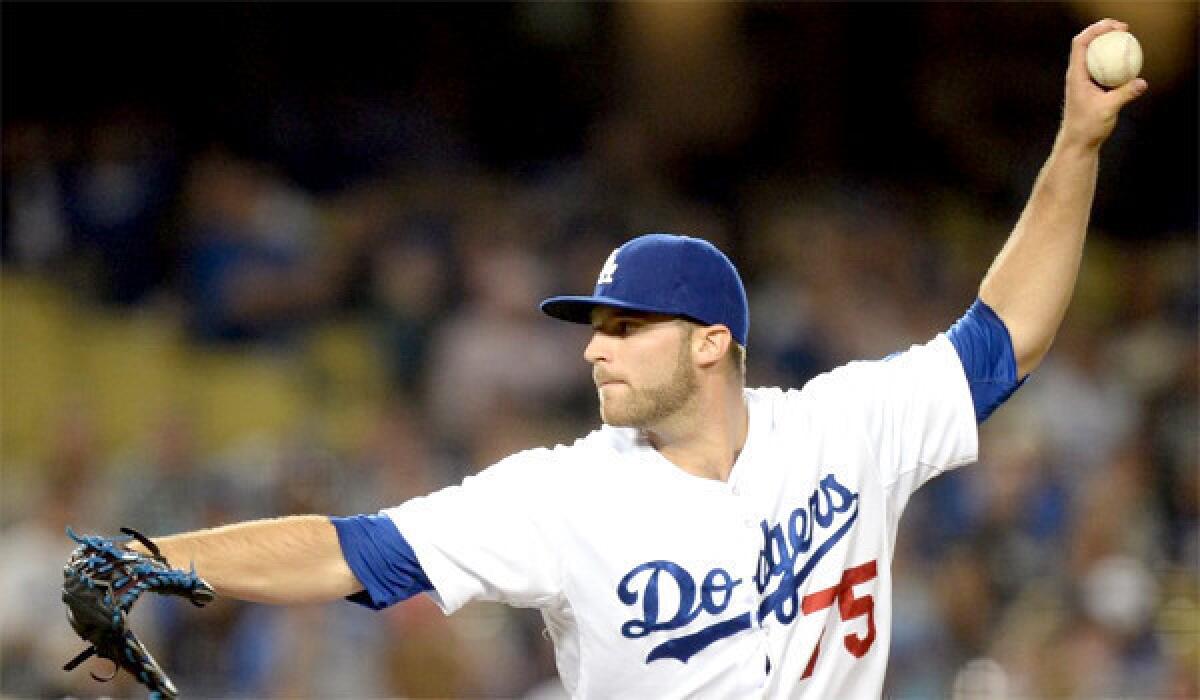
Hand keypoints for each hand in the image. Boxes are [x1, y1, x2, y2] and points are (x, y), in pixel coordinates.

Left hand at [1060, 18, 1147, 150]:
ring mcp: (1082, 80)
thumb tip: (1142, 82)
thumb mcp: (1108, 110)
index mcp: (1076, 75)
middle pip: (1086, 44)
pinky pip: (1101, 67)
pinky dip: (1112, 60)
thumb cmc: (1087, 128)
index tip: (1116, 28)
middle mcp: (1077, 75)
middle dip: (1103, 31)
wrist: (1078, 143)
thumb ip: (1124, 94)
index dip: (1096, 29)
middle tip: (1124, 29)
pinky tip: (1127, 61)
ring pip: (1093, 55)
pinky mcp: (1089, 87)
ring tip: (1126, 38)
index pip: (1081, 43)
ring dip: (1107, 44)